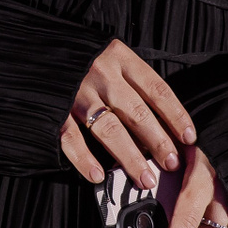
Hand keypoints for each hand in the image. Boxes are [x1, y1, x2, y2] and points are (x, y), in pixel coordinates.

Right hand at [61, 39, 196, 189]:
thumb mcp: (112, 57)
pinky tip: (98, 176)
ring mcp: (77, 92)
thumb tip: (162, 123)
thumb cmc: (83, 57)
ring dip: (130, 157)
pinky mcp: (54, 107)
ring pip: (108, 129)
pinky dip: (84, 159)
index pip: (156, 89)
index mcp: (120, 58)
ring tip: (145, 179)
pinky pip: (71, 137)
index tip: (189, 138)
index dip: (175, 115)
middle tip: (172, 164)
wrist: (38, 48)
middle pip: (136, 112)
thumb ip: (132, 82)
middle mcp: (101, 74)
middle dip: (158, 141)